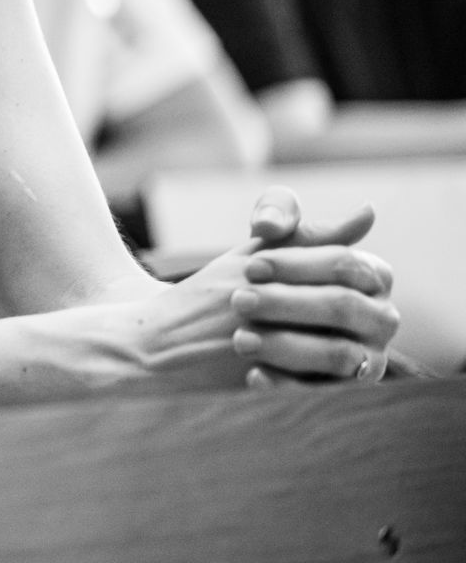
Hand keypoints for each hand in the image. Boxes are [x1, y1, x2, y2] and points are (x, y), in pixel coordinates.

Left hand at [238, 186, 398, 384]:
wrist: (228, 324)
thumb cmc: (258, 273)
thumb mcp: (265, 240)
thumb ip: (289, 215)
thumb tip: (366, 213)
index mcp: (372, 275)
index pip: (344, 264)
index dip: (295, 264)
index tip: (251, 266)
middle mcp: (381, 318)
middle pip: (343, 307)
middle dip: (286, 303)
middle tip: (238, 301)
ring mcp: (367, 359)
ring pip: (338, 355)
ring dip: (286, 346)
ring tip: (240, 339)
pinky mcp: (343, 393)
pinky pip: (324, 395)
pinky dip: (286, 386)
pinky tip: (252, 375)